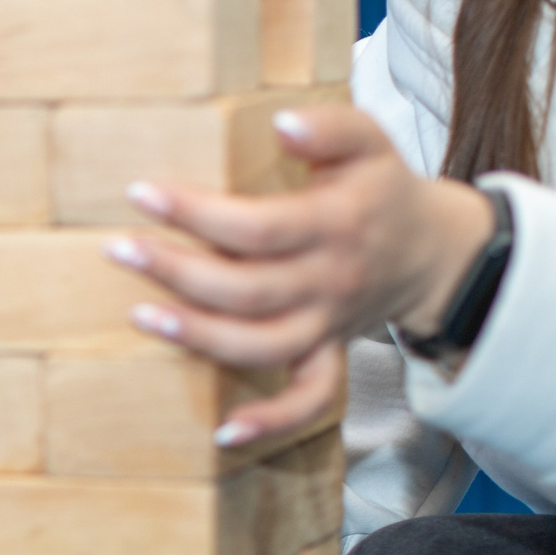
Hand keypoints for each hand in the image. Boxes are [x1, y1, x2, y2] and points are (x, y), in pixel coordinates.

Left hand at [105, 104, 499, 446]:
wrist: (437, 252)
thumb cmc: (383, 190)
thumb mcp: (370, 141)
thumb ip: (330, 126)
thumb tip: (282, 122)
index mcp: (334, 225)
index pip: (256, 226)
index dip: (196, 213)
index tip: (141, 193)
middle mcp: (328, 281)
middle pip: (245, 289)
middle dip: (176, 272)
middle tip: (118, 249)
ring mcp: (327, 324)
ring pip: (261, 345)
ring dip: (198, 338)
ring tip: (140, 315)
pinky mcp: (328, 353)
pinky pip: (309, 399)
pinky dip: (271, 421)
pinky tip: (222, 432)